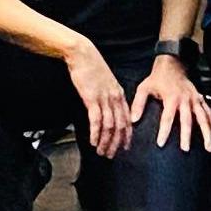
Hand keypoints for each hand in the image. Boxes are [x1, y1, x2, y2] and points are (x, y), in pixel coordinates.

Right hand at [64, 41, 131, 158]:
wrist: (83, 55)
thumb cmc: (92, 68)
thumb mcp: (106, 83)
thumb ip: (109, 96)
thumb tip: (106, 110)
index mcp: (119, 95)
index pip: (127, 119)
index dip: (127, 135)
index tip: (125, 147)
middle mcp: (115, 98)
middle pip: (121, 126)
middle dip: (117, 143)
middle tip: (111, 155)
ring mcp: (104, 98)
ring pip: (109, 125)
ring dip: (106, 141)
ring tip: (101, 152)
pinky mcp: (92, 98)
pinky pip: (96, 120)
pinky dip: (95, 133)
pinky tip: (93, 141)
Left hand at [128, 53, 210, 151]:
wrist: (173, 64)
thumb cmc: (158, 78)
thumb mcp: (144, 87)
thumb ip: (138, 103)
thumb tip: (133, 119)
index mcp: (171, 97)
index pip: (167, 117)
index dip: (164, 130)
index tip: (161, 143)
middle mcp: (185, 99)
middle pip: (187, 120)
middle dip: (186, 136)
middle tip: (185, 149)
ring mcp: (195, 99)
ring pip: (203, 118)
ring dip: (206, 133)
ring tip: (208, 147)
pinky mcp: (201, 98)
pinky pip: (209, 112)